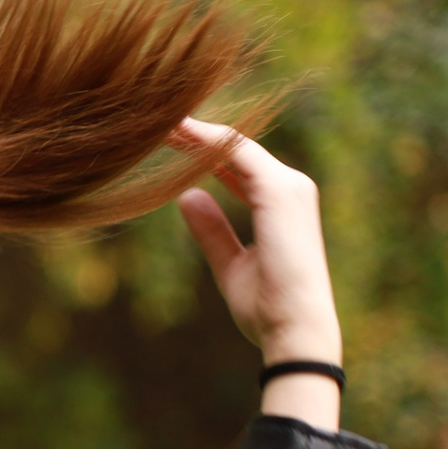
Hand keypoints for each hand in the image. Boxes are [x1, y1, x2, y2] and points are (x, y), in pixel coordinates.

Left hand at [171, 117, 342, 430]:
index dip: (201, 151)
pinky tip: (178, 132)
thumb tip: (187, 197)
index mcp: (279, 204)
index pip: (235, 165)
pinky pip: (238, 154)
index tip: (166, 139)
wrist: (293, 330)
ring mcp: (289, 187)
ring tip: (159, 118)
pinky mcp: (280, 192)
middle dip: (194, 134)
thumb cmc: (267, 308)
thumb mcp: (229, 265)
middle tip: (154, 118)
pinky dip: (207, 141)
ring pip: (235, 145)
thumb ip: (212, 230)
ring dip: (196, 131)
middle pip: (234, 149)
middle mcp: (289, 187)